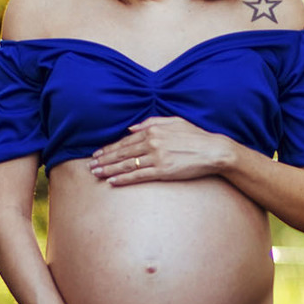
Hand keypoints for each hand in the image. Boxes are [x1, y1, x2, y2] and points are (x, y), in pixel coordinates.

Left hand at [88, 117, 229, 184]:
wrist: (213, 151)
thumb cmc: (195, 136)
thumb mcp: (174, 121)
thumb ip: (151, 122)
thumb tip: (131, 128)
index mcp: (153, 130)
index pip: (125, 141)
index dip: (110, 148)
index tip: (98, 154)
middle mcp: (152, 143)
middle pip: (122, 153)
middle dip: (104, 160)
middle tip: (90, 166)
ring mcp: (156, 157)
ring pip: (126, 165)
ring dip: (109, 170)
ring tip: (96, 174)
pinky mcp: (162, 171)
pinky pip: (138, 176)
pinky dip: (123, 179)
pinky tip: (112, 181)